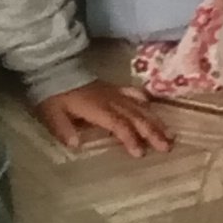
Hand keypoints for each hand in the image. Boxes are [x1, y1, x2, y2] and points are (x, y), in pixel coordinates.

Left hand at [35, 79, 173, 154]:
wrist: (54, 69)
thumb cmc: (53, 94)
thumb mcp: (52, 113)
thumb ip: (63, 129)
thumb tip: (75, 144)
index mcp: (97, 108)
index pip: (118, 124)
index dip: (130, 138)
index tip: (140, 153)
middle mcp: (110, 100)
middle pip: (136, 116)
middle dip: (152, 132)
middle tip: (167, 147)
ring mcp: (114, 93)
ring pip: (139, 106)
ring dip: (155, 120)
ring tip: (170, 134)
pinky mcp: (114, 88)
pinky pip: (133, 93)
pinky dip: (145, 101)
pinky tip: (153, 108)